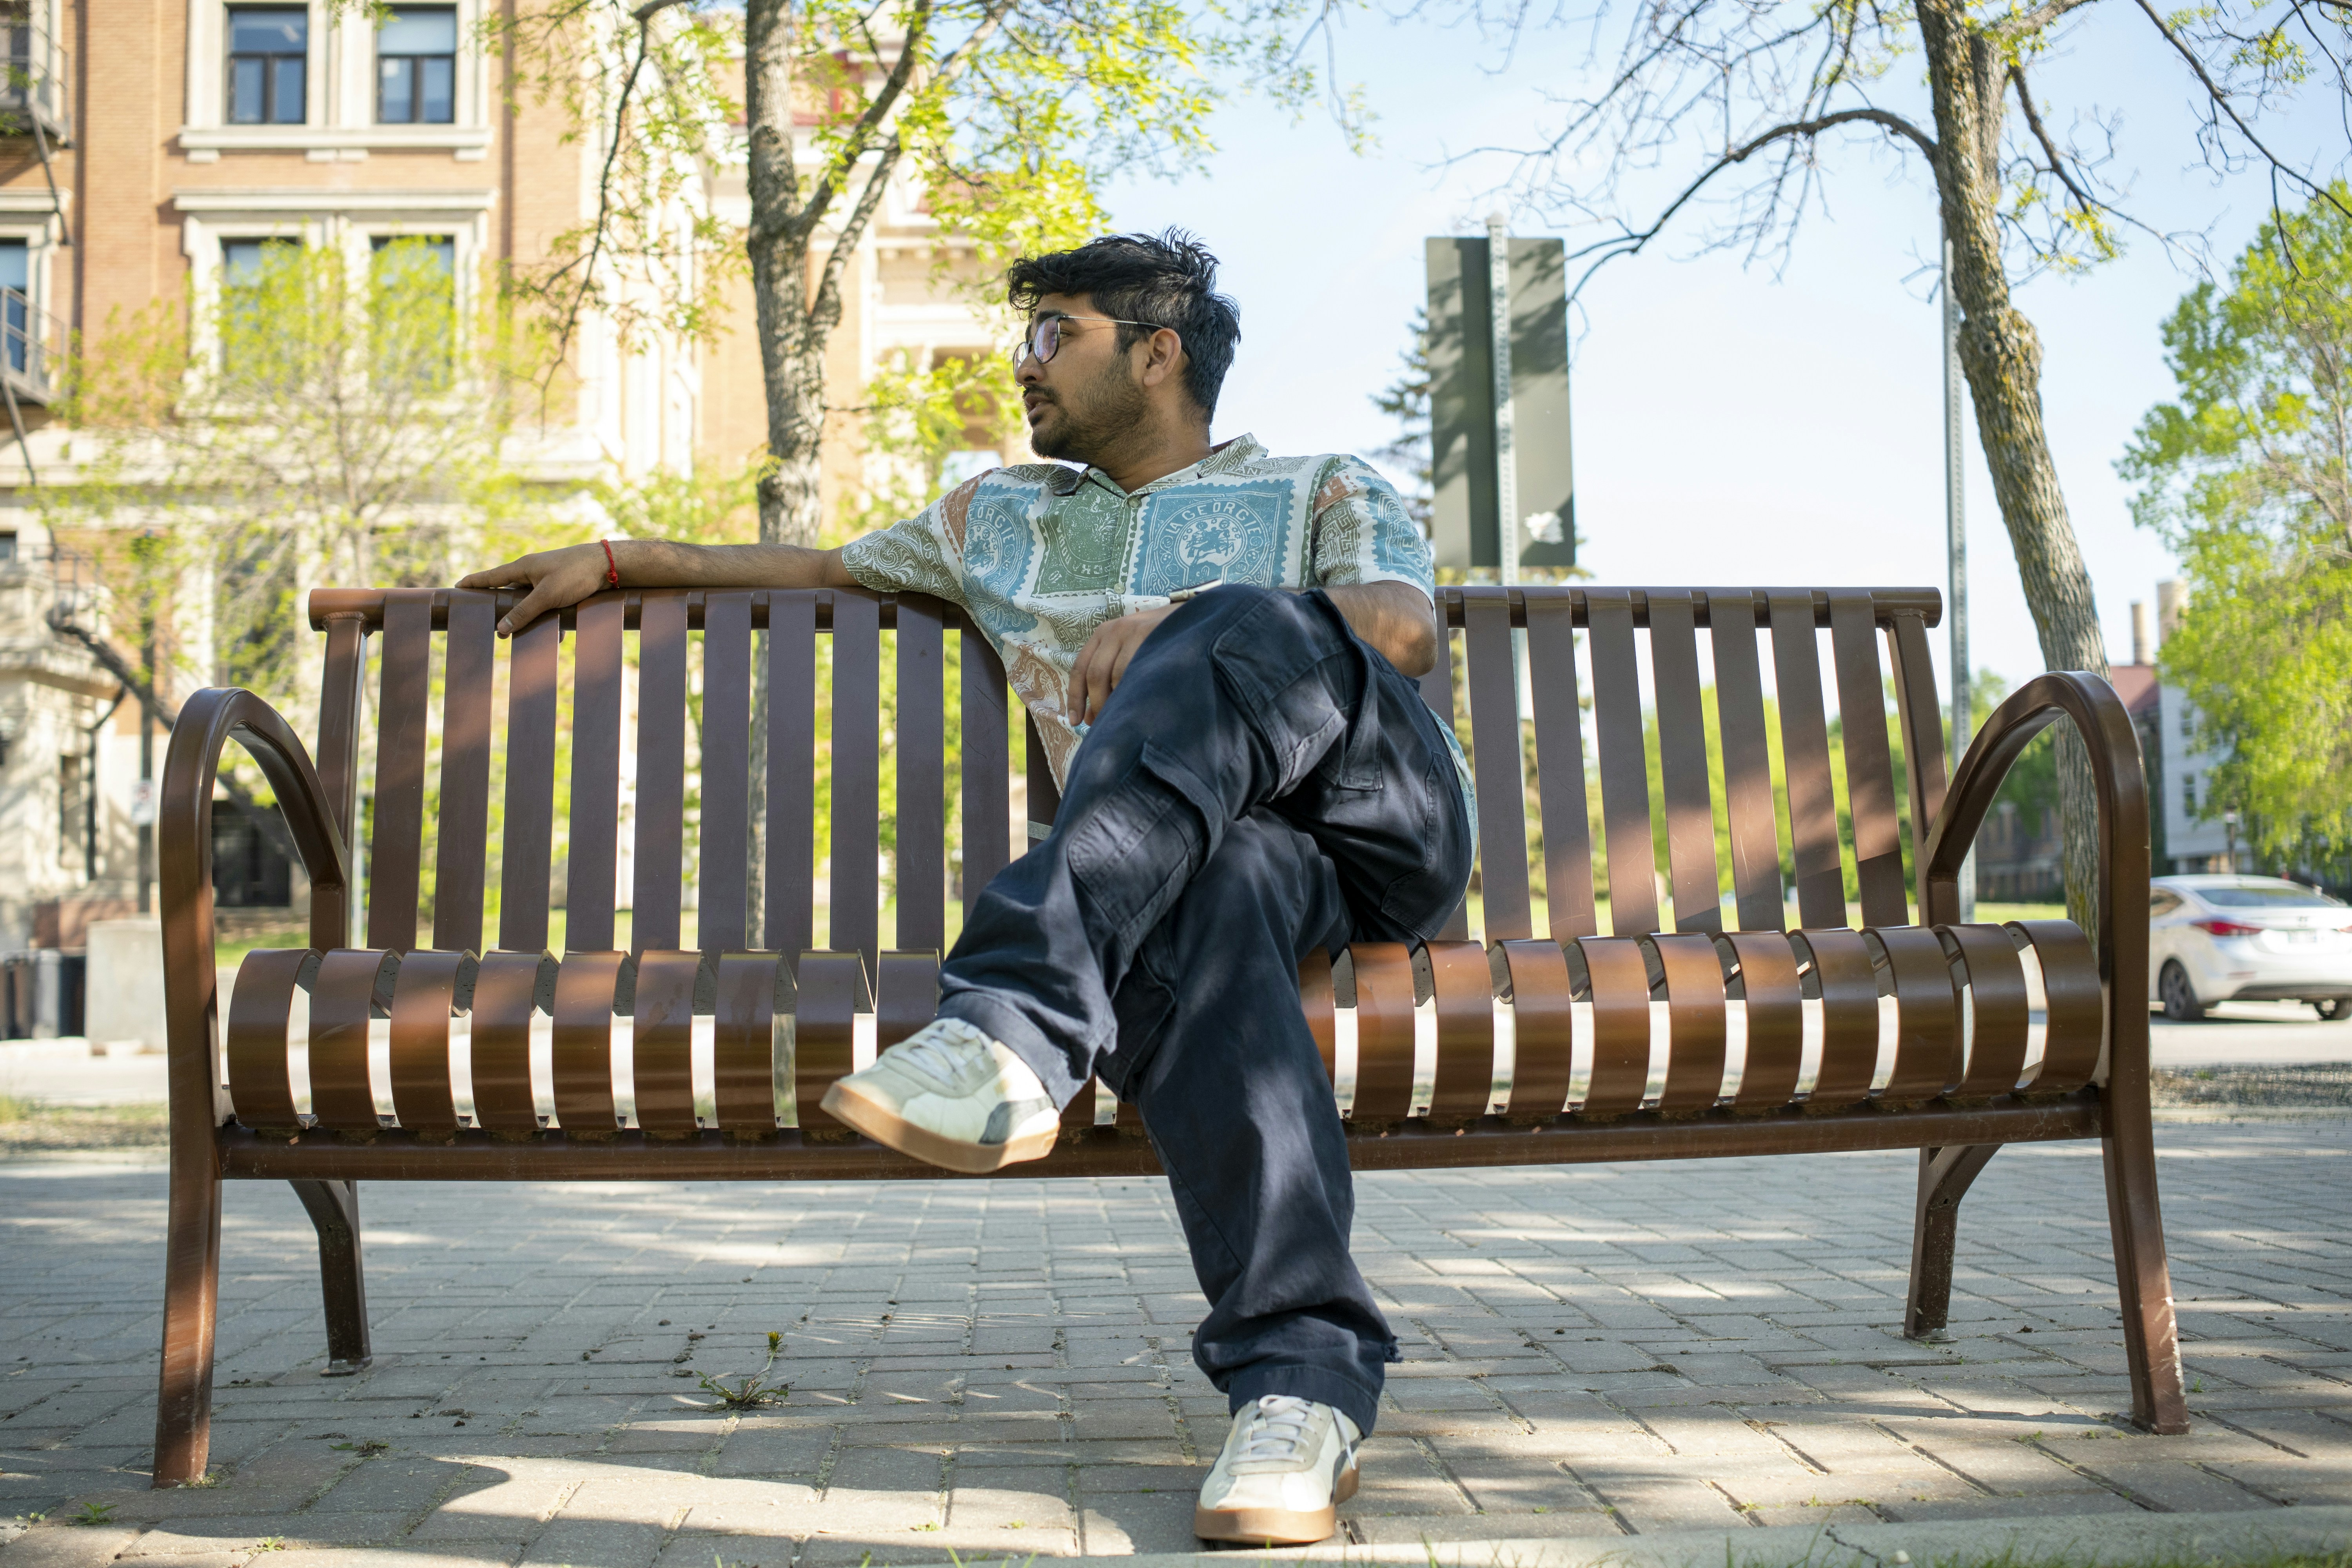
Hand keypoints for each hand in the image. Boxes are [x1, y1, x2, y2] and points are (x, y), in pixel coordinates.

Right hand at [457, 544, 611, 636]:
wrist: (608, 564)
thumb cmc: (576, 574)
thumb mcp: (547, 596)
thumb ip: (524, 612)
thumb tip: (501, 629)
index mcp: (522, 568)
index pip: (491, 577)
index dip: (474, 583)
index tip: (457, 588)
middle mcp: (532, 571)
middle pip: (508, 592)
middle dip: (501, 609)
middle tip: (488, 624)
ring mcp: (546, 578)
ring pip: (529, 601)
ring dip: (526, 618)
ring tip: (520, 636)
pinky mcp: (561, 586)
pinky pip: (547, 605)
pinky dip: (548, 619)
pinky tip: (555, 636)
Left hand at [1068, 606, 1176, 724]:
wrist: (1191, 618)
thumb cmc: (1155, 641)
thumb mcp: (1127, 651)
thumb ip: (1107, 678)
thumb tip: (1090, 717)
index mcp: (1102, 634)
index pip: (1079, 668)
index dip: (1075, 698)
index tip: (1075, 721)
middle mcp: (1113, 630)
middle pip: (1095, 675)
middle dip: (1098, 704)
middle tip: (1106, 724)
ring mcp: (1133, 631)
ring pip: (1116, 676)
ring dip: (1117, 701)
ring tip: (1125, 717)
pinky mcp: (1151, 635)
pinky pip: (1137, 671)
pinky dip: (1134, 691)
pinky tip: (1140, 701)